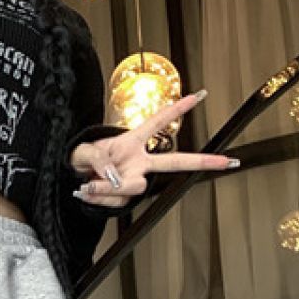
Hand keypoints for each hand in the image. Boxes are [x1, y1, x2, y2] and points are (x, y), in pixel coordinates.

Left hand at [70, 91, 237, 208]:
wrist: (74, 180)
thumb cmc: (81, 159)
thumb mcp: (83, 152)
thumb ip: (98, 160)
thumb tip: (113, 176)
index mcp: (132, 142)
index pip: (157, 123)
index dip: (177, 109)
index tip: (198, 96)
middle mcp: (139, 162)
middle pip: (175, 161)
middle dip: (200, 161)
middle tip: (224, 161)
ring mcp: (135, 180)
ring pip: (134, 187)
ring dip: (108, 189)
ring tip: (88, 184)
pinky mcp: (127, 197)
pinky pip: (117, 201)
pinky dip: (99, 199)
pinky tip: (89, 192)